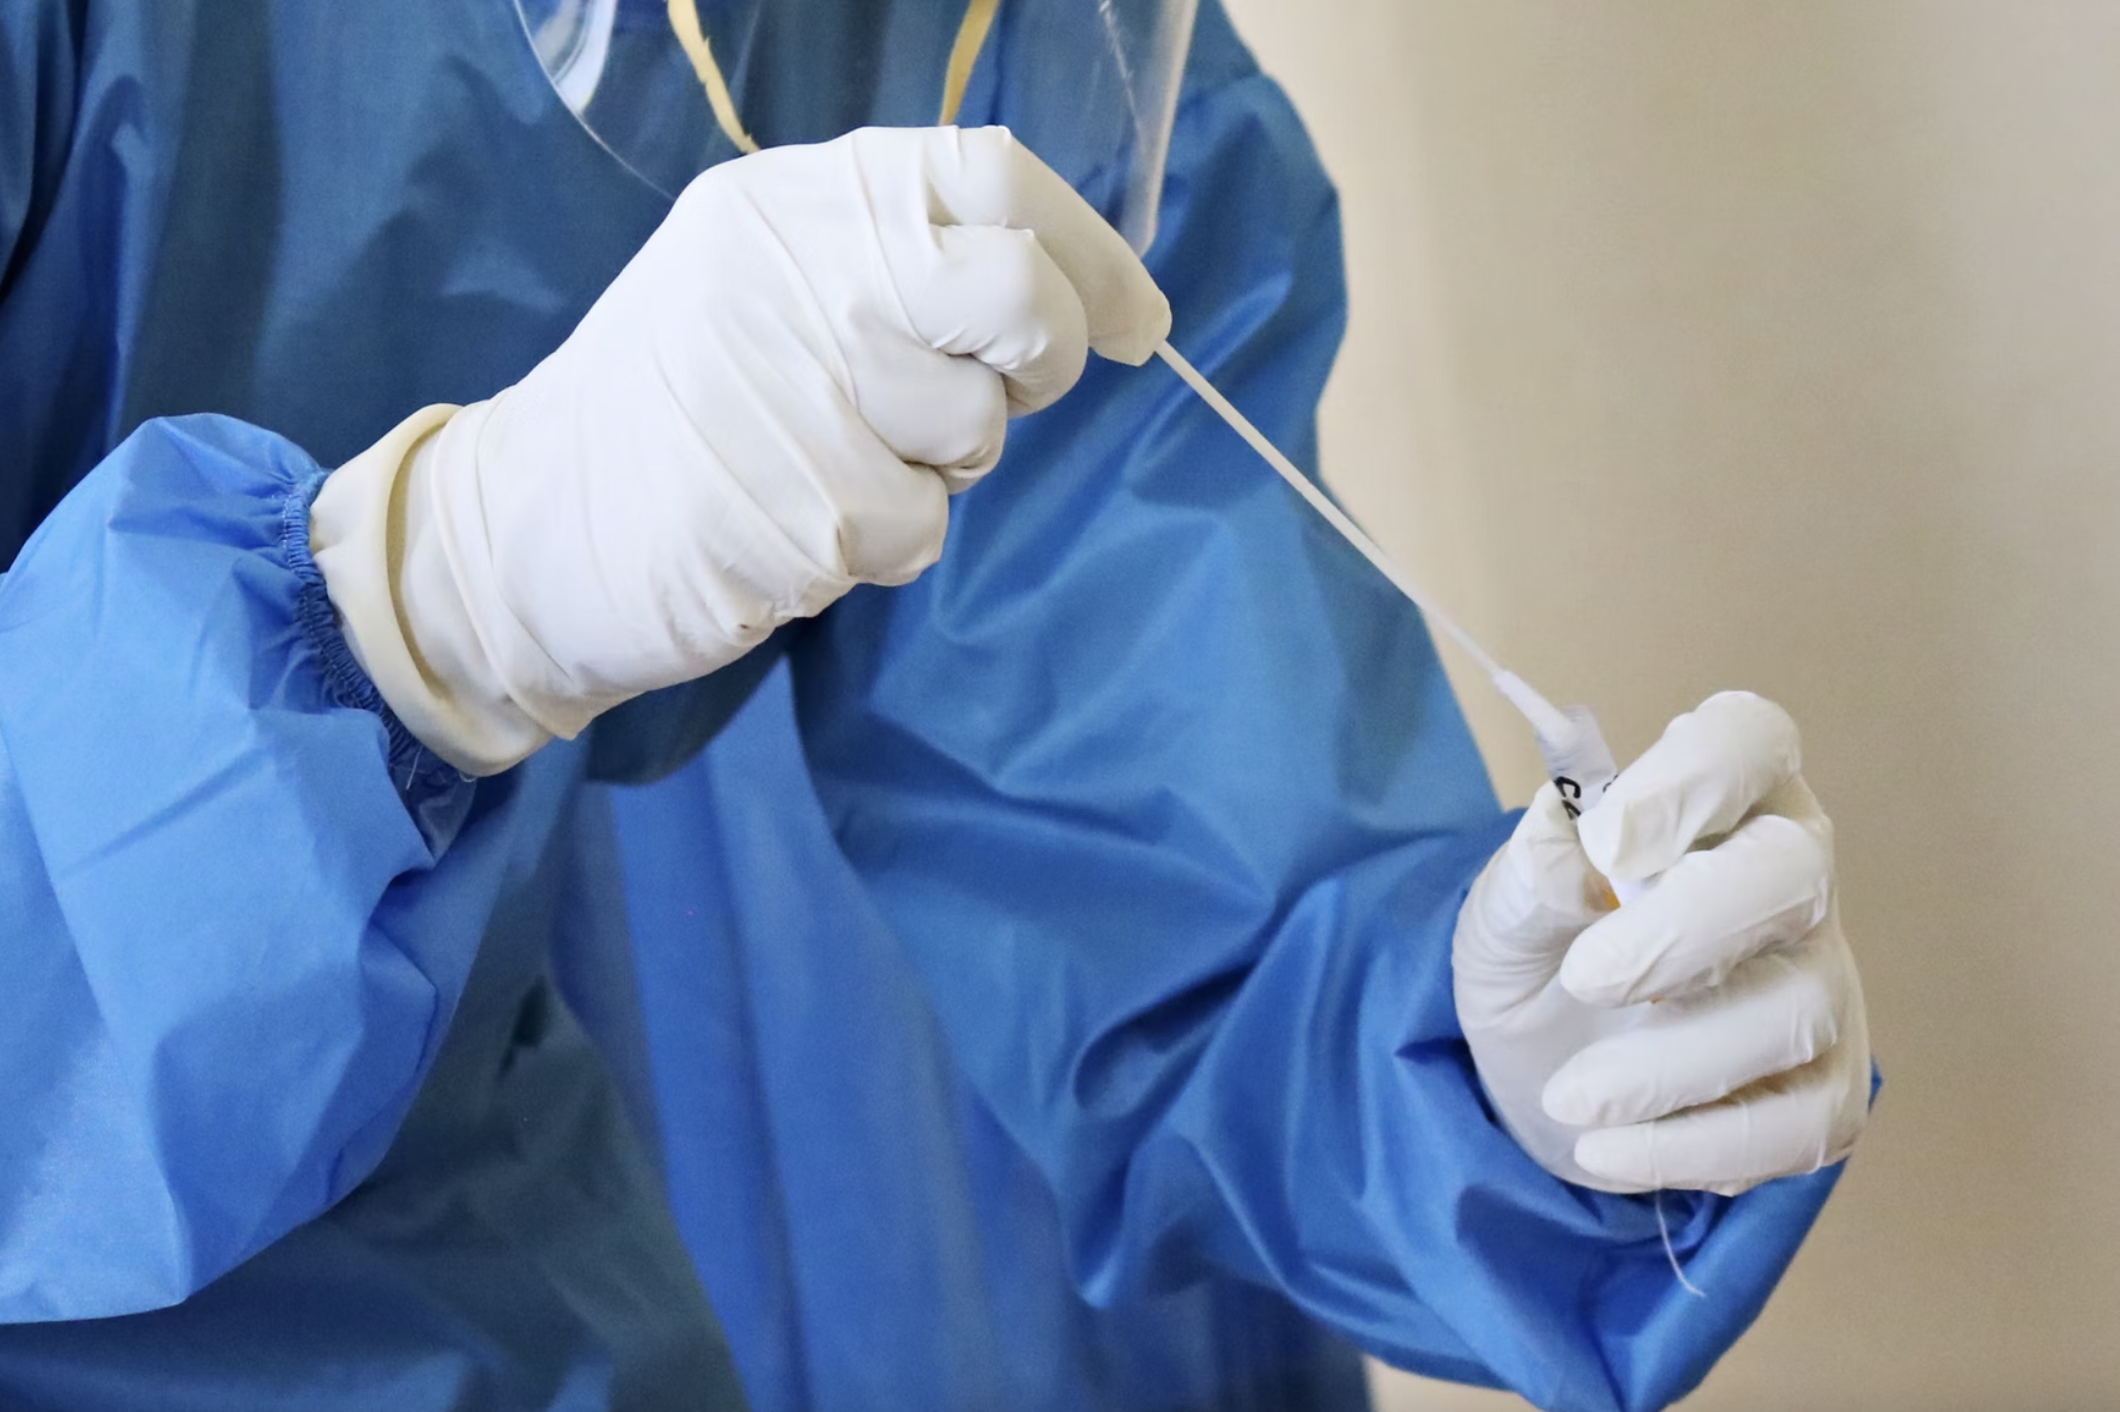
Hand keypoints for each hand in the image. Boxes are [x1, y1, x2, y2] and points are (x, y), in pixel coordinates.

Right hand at [313, 126, 1168, 773]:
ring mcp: (792, 386)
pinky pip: (917, 527)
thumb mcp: (763, 285)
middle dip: (1043, 357)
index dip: (1092, 252)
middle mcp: (797, 271)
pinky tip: (798, 526)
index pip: (993, 174)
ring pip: (974, 429)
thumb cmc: (675, 410)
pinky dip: (881, 543)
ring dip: (935, 469)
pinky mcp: (793, 505)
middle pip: (1014, 292)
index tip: (1133, 322)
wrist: (523, 529)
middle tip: (1006, 397)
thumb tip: (1069, 298)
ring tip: (833, 463)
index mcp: (794, 201)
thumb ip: (895, 266)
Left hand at [1452, 692, 1869, 1194]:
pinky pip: (1803, 1124)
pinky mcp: (1826, 1087)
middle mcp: (1790, 874)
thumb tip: (1572, 844)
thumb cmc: (1541, 947)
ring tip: (1570, 1099)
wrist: (1541, 1065)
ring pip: (1796, 1010)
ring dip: (1669, 1065)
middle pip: (1793, 872)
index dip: (1696, 777)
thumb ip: (1532, 869)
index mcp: (1718, 794)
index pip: (1748, 738)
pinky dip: (1699, 1149)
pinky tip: (1609, 1152)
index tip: (1613, 841)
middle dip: (1686, 930)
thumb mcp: (1502, 906)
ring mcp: (1821, 980)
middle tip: (1586, 980)